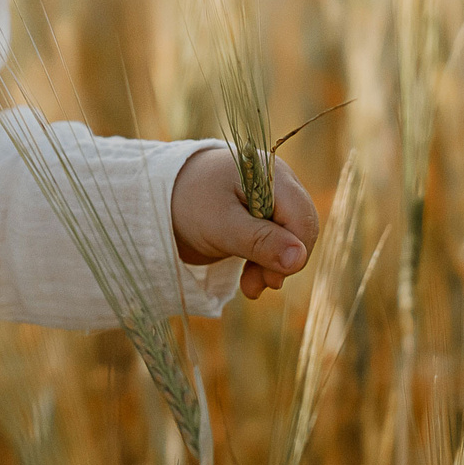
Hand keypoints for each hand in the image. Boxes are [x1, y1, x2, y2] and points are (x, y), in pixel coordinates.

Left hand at [170, 147, 319, 299]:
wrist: (161, 197)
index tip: (271, 279)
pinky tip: (251, 280)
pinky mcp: (263, 215)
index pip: (302, 220)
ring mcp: (272, 199)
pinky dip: (265, 262)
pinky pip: (276, 242)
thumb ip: (259, 240)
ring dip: (273, 267)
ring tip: (250, 288)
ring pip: (290, 240)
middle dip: (283, 263)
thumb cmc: (189, 203)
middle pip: (300, 230)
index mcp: (271, 176)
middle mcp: (278, 184)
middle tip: (259, 286)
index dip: (295, 253)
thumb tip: (299, 259)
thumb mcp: (220, 225)